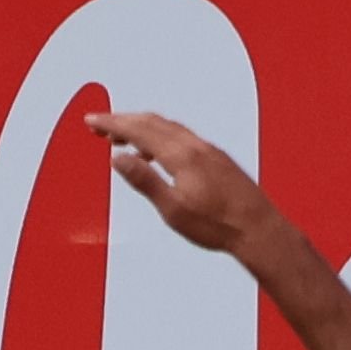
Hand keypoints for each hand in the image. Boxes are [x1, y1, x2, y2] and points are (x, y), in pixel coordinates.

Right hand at [97, 109, 277, 262]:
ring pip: (168, 127)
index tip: (92, 121)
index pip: (139, 131)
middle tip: (99, 125)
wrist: (258, 229)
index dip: (112, 124)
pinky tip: (157, 152)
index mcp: (182, 156)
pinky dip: (160, 135)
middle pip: (152, 123)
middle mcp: (196, 147)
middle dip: (123, 120)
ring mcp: (209, 150)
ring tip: (122, 139)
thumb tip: (118, 158)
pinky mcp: (217, 158)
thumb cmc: (217, 225)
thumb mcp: (172, 210)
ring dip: (141, 127)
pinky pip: (182, 136)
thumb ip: (144, 180)